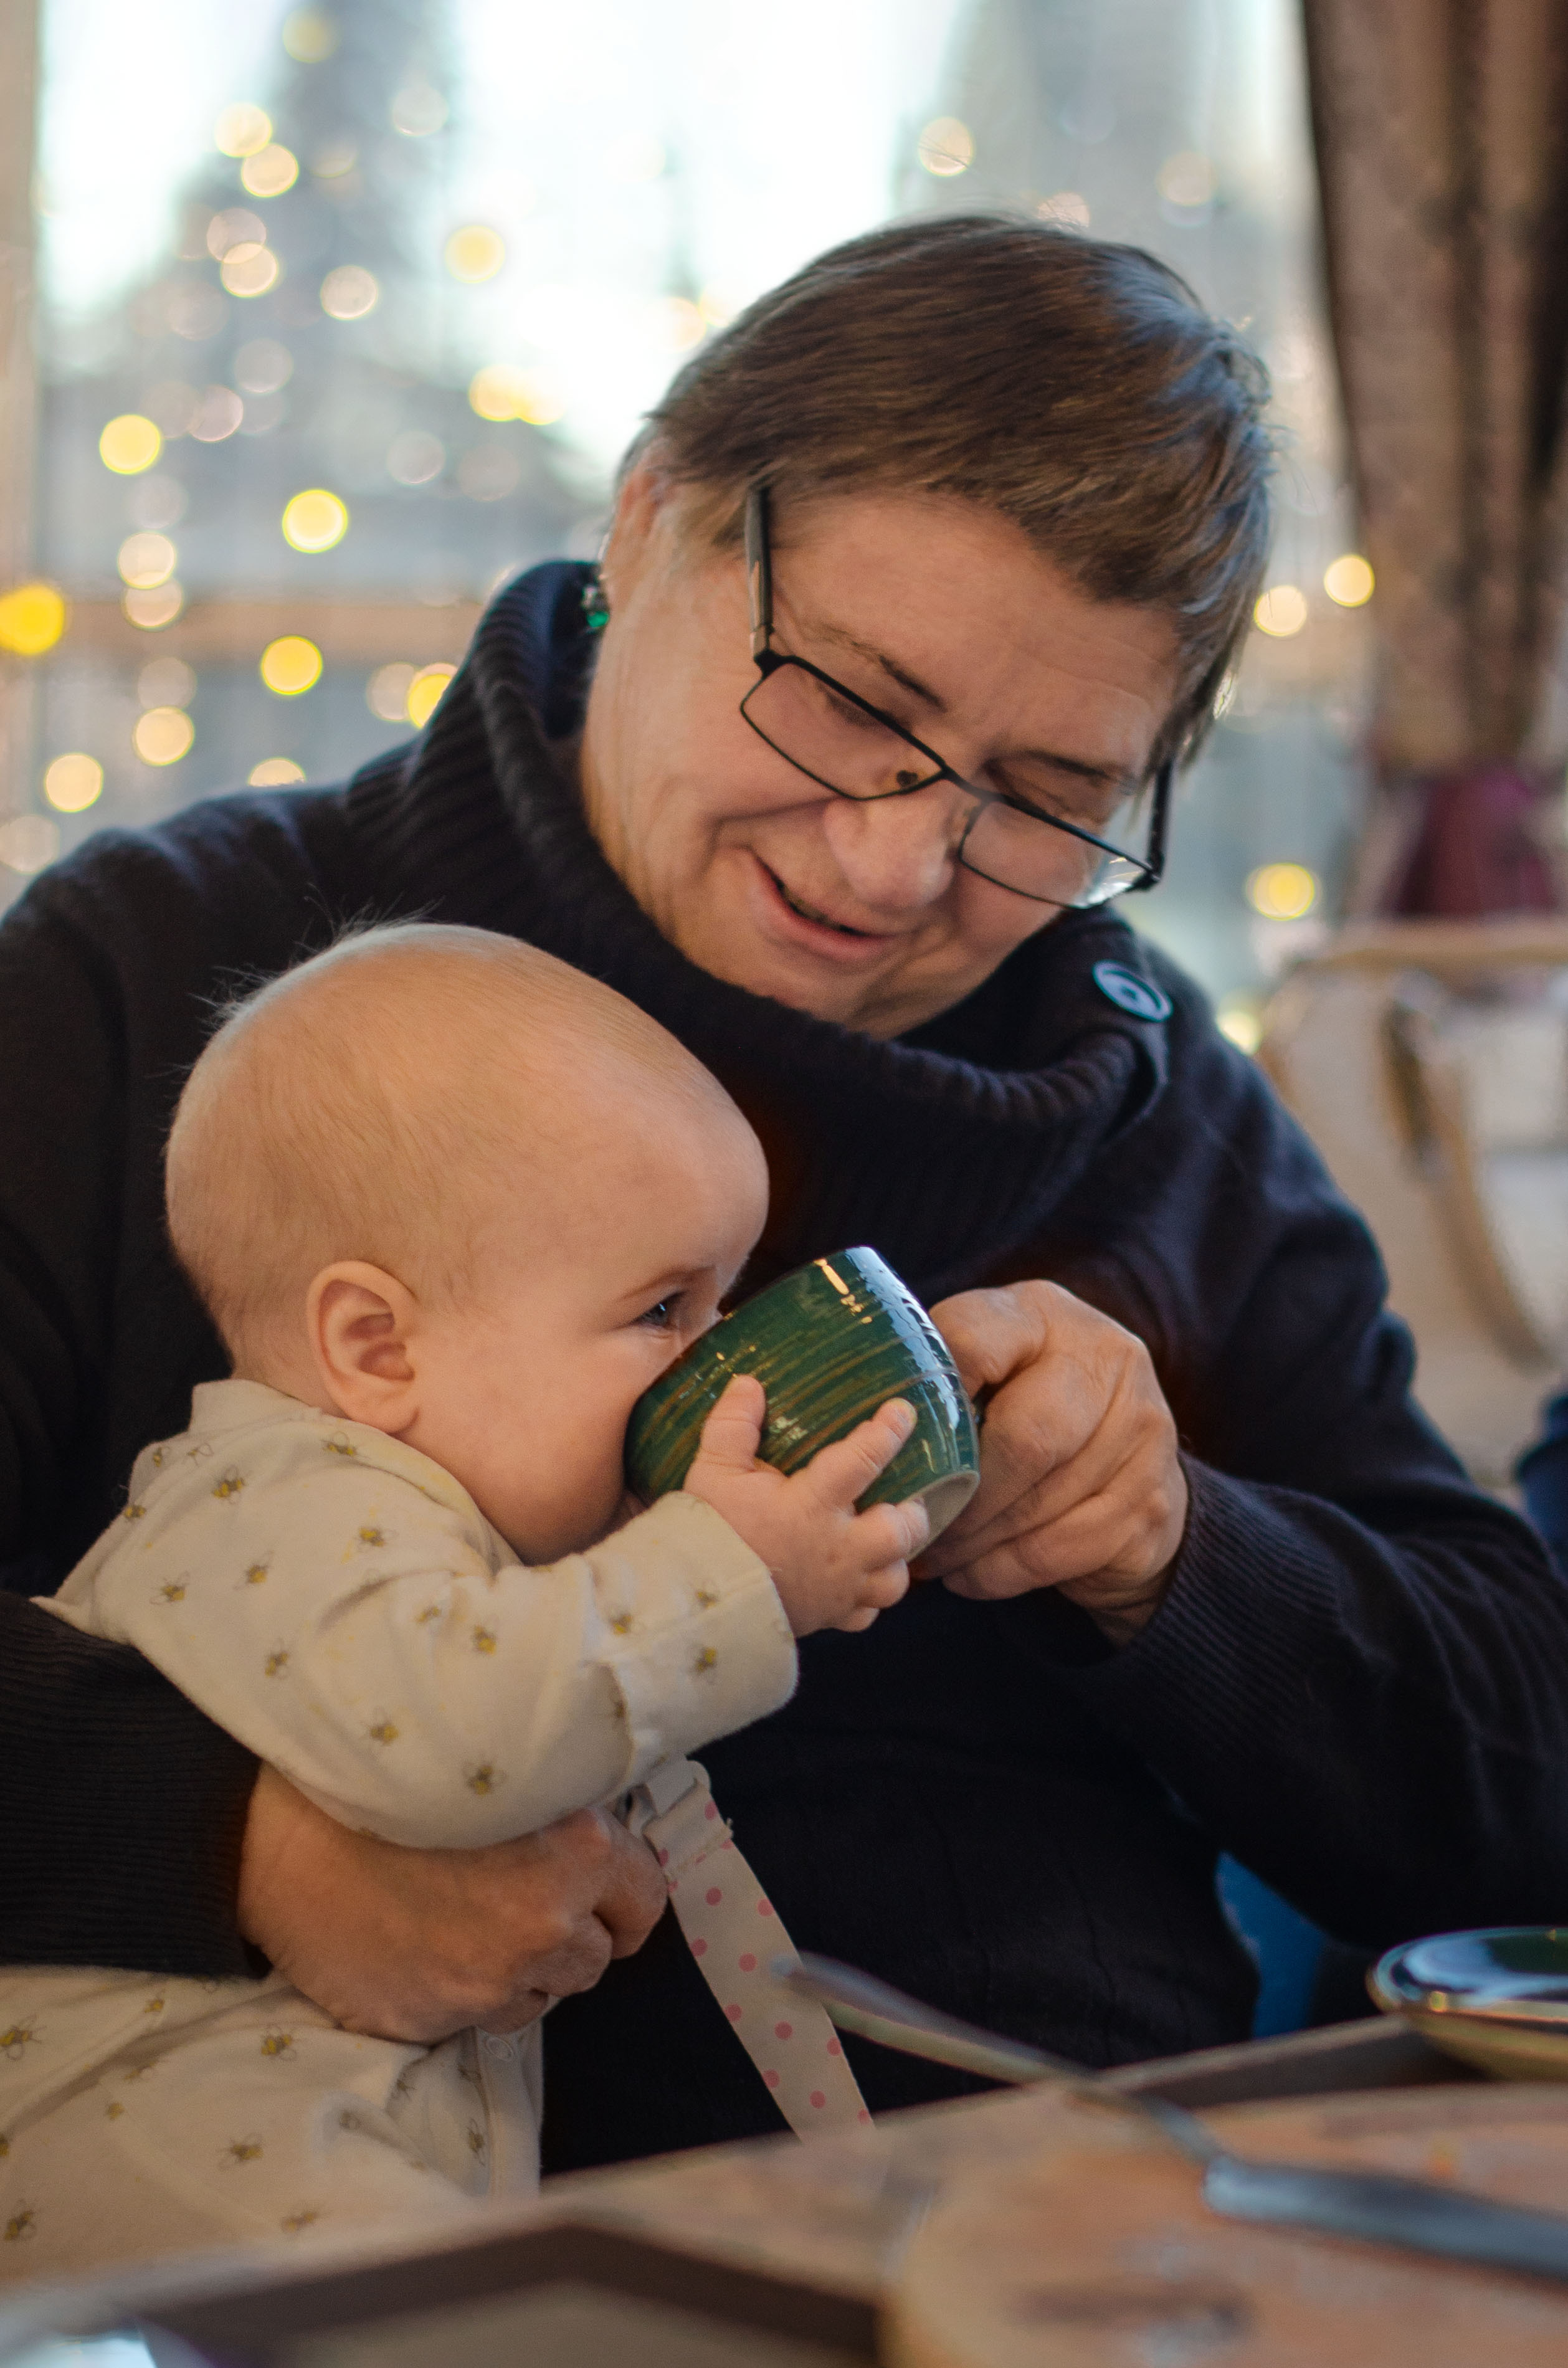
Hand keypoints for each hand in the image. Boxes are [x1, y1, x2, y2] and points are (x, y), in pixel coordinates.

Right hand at [238, 1765, 665, 2041]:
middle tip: (518, 1896)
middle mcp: (541, 1924)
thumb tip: (609, 1842)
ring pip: (538, 1996)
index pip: (646, 1899)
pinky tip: (425, 1944)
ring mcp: (486, 1983)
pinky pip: (475, 2020)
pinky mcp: (432, 2022)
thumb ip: (569, 1815)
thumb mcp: (507, 1773)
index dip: (622, 1894)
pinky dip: (462, 1991)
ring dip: (518, 1969)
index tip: (601, 1890)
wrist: (285, 1829)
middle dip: (567, 1933)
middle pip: (595, 1958)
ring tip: (466, 1919)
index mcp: (576, 1851)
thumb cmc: (397, 1783)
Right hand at [682, 1375, 928, 1634]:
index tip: (903, 1412)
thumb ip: (733, 1425)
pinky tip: (857, 1583)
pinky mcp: (827, 1619)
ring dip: (896, 1560)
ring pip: (893, 1580)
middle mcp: (837, 1549)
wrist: (693, 1602)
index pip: (862, 1460)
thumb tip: (749, 1383)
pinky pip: (865, 1615)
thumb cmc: (707, 1531)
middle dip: (911, 1512)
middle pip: (901, 1531)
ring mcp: (837, 1590)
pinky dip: (868, 1600)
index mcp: (812, 1506)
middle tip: (904, 1497)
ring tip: (887, 1543)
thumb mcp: (713, 1470)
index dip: (887, 1432)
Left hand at [918, 1281, 1186, 1642]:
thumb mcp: (989, 1369)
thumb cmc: (1025, 1407)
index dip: (931, 1392)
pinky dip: (1001, 1572)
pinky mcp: (1149, 1502)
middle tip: (914, 1524)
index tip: (894, 1435)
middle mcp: (1107, 1361)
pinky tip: (969, 1574)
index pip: (979, 1340)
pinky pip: (1060, 1550)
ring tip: (929, 1555)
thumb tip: (838, 1414)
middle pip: (1025, 1438)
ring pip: (1041, 1504)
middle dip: (961, 1496)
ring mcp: (1141, 1432)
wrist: (1131, 1464)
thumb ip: (938, 1377)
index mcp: (1046, 1316)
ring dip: (972, 1543)